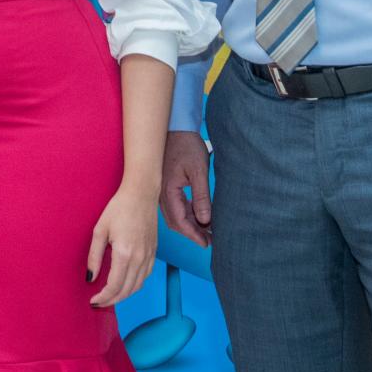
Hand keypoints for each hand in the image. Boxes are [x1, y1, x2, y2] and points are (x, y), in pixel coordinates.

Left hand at [88, 184, 157, 306]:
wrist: (141, 195)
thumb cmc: (118, 208)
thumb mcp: (100, 230)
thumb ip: (94, 256)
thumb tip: (90, 278)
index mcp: (124, 253)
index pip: (114, 286)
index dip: (103, 297)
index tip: (93, 301)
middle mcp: (139, 258)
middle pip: (126, 290)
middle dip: (112, 300)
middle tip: (99, 303)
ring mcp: (149, 256)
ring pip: (137, 286)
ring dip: (124, 295)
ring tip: (110, 297)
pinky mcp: (154, 253)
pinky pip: (145, 276)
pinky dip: (135, 285)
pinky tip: (125, 284)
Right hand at [160, 130, 212, 247]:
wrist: (175, 127)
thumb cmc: (186, 146)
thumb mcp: (198, 171)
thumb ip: (201, 197)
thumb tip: (205, 221)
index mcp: (168, 192)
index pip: (180, 222)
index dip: (194, 235)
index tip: (207, 244)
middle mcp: (161, 194)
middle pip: (176, 222)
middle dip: (193, 232)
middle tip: (210, 240)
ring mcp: (162, 190)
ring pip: (176, 215)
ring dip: (191, 223)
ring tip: (208, 229)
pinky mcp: (166, 185)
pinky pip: (176, 205)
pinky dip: (188, 213)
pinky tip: (199, 213)